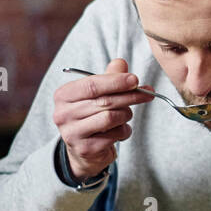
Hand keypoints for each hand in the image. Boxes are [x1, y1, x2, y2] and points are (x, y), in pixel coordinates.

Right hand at [53, 59, 152, 180]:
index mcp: (64, 95)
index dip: (116, 81)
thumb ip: (108, 77)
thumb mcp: (98, 94)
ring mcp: (72, 133)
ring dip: (126, 115)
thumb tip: (120, 62)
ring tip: (126, 115)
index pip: (92, 85)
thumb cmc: (92, 115)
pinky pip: (115, 135)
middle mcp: (63, 114)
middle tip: (147, 93)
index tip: (135, 79)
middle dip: (130, 96)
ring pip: (111, 118)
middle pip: (104, 101)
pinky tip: (120, 130)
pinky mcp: (85, 148)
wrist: (85, 148)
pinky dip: (124, 131)